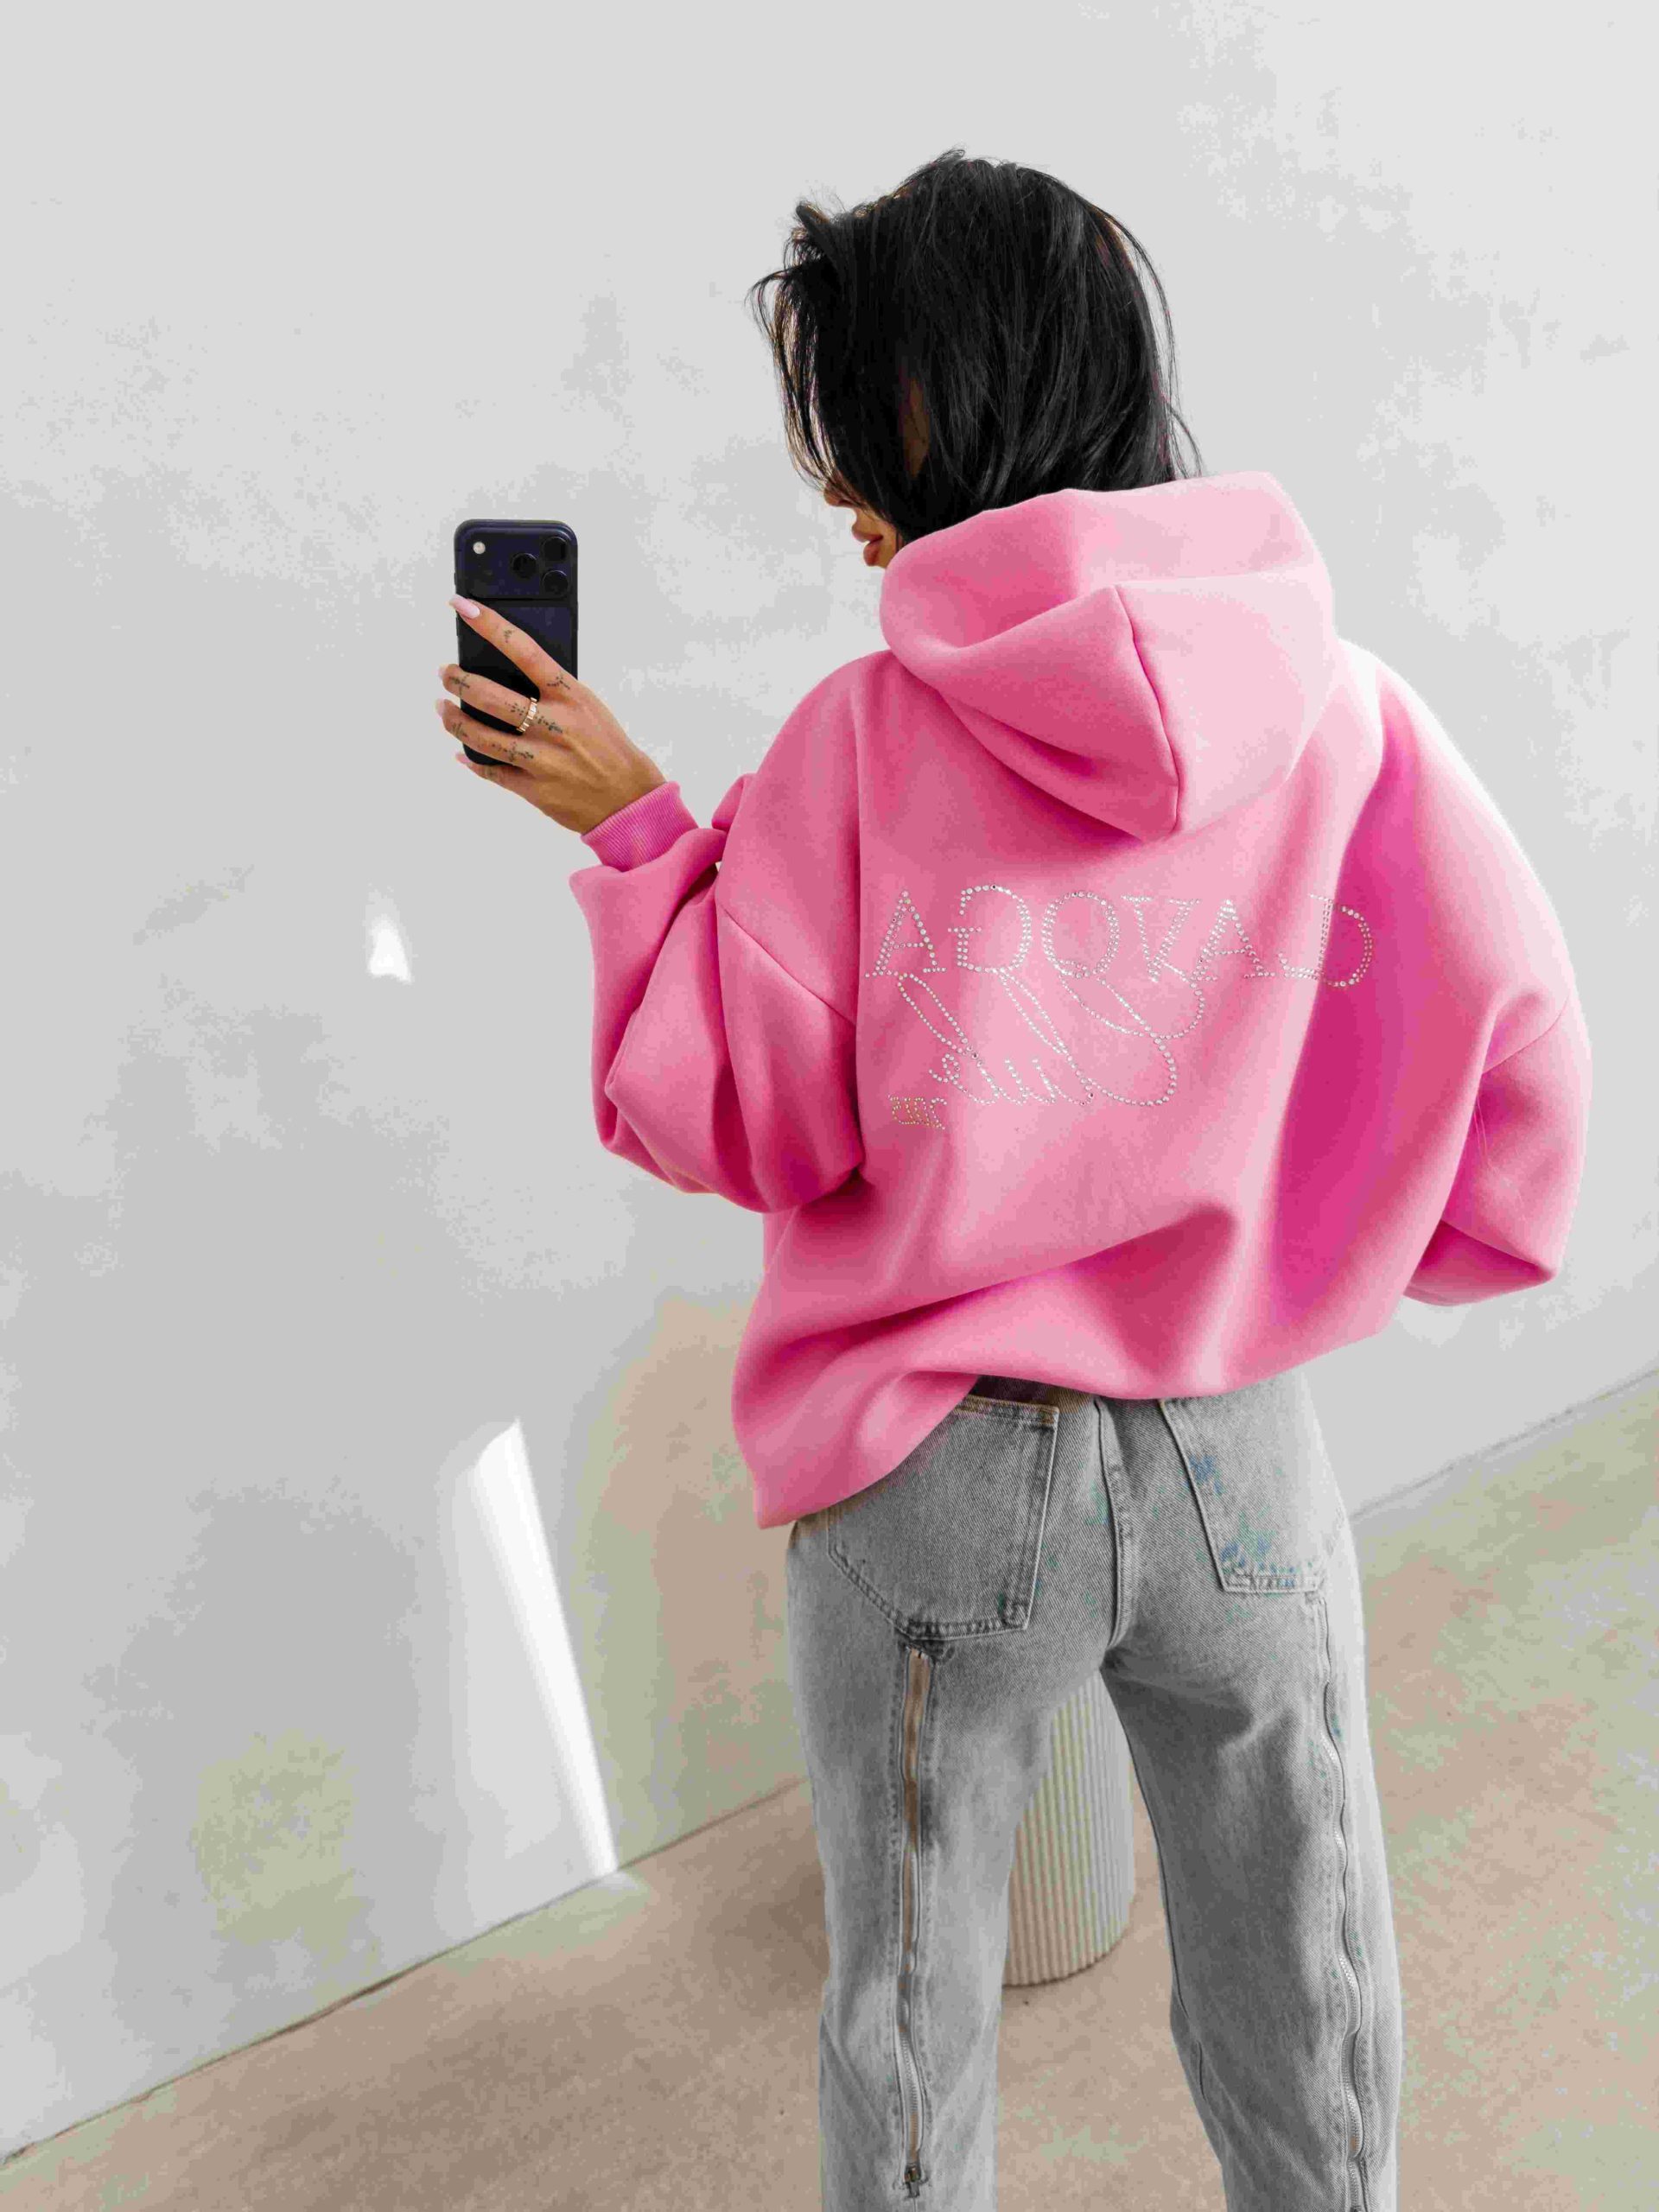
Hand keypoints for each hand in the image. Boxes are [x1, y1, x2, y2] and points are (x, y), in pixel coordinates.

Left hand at [437, 596, 666, 834]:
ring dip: (453, 720)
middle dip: (457, 680)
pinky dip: (471, 760)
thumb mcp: (588, 705)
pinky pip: (491, 772)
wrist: (629, 797)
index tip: (463, 606)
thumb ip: (552, 690)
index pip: (523, 650)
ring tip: (443, 708)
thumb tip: (508, 673)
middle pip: (489, 696)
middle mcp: (553, 725)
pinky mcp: (533, 789)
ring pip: (480, 736)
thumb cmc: (608, 746)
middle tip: (446, 673)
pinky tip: (462, 752)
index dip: (490, 625)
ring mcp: (541, 760)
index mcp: (570, 696)